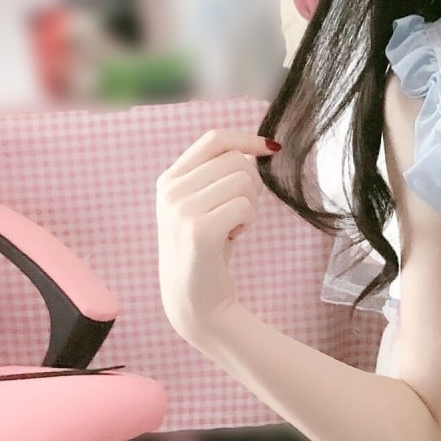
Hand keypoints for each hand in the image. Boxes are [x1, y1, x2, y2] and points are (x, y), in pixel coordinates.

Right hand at [155, 129, 271, 343]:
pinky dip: (248, 222)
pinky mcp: (199, 230)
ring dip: (250, 206)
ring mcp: (181, 210)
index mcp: (169, 180)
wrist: (195, 301)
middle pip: (236, 160)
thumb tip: (260, 146)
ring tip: (231, 227)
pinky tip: (232, 238)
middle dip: (252, 184)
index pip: (214, 138)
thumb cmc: (207, 250)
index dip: (247, 139)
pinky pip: (246, 206)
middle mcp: (171, 191)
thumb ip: (219, 175)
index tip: (270, 149)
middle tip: (239, 212)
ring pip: (244, 181)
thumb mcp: (203, 205)